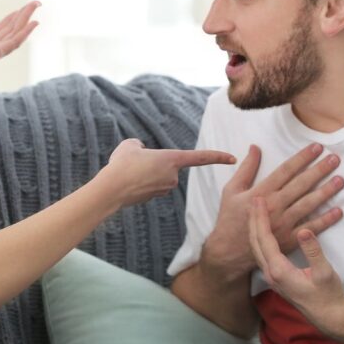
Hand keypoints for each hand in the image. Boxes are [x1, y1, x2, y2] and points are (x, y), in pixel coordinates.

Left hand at [0, 1, 39, 94]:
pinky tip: (35, 23)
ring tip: (37, 4)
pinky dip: (25, 32)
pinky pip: (14, 41)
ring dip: (26, 17)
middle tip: (35, 3)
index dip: (8, 21)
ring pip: (14, 31)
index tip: (17, 12)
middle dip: (21, 15)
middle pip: (9, 28)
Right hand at [100, 138, 235, 208]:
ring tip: (128, 173)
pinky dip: (140, 182)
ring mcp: (163, 189)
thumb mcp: (130, 145)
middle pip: (167, 165)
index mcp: (172, 159)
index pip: (200, 157)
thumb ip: (140, 147)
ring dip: (144, 173)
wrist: (111, 190)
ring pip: (156, 175)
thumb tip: (141, 152)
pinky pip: (149, 185)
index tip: (232, 158)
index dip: (217, 156)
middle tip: (134, 162)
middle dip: (152, 163)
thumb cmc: (122, 164)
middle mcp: (172, 176)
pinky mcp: (153, 198)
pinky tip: (127, 183)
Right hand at [203, 143, 343, 279]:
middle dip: (319, 170)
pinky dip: (325, 220)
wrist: (229, 251)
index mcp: (261, 192)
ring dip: (326, 192)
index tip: (317, 148)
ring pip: (308, 204)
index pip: (286, 170)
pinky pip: (310, 228)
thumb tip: (255, 147)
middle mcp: (274, 206)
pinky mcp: (289, 239)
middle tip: (335, 159)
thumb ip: (246, 168)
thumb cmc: (230, 218)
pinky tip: (338, 211)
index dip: (302, 158)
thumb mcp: (231, 190)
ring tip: (340, 180)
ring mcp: (283, 224)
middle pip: (301, 184)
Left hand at [249, 197, 343, 328]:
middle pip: (255, 241)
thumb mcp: (324, 273)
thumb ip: (313, 252)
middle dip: (253, 219)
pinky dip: (261, 238)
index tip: (259, 200)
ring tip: (256, 211)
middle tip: (254, 200)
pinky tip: (264, 230)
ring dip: (255, 228)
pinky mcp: (276, 278)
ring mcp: (271, 277)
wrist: (328, 317)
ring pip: (257, 248)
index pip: (264, 238)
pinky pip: (262, 253)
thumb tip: (303, 231)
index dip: (261, 217)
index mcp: (279, 270)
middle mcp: (270, 273)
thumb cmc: (328, 295)